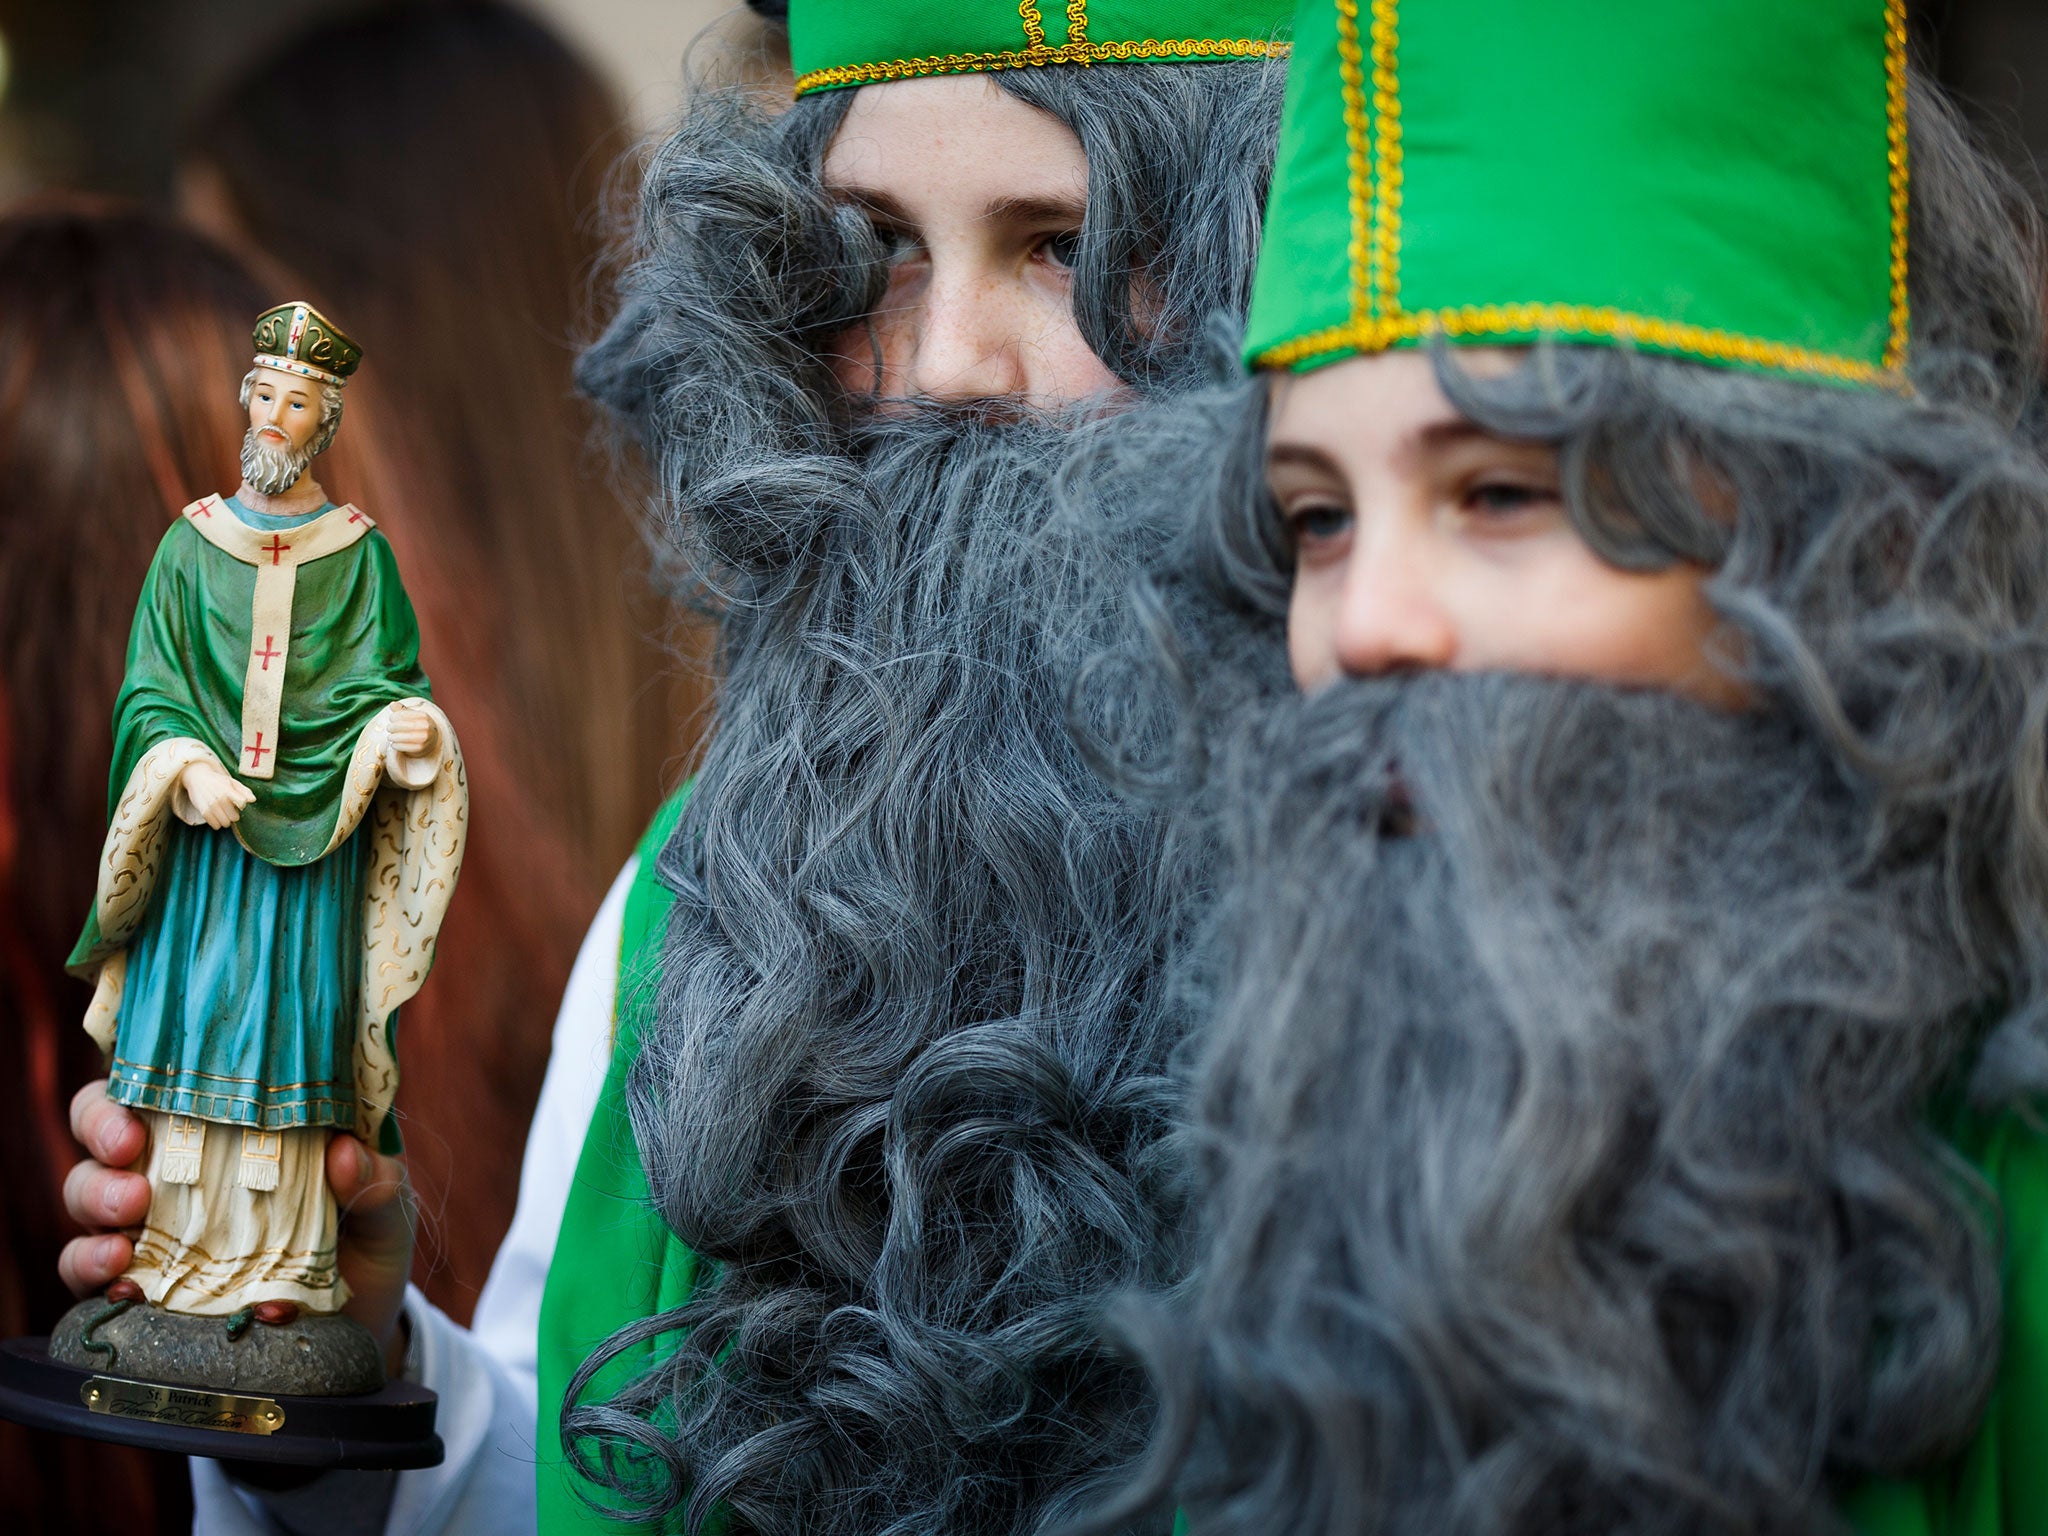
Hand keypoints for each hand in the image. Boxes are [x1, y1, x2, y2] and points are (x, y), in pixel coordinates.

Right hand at [59, 1082, 417, 1377]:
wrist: (357, 1331)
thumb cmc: (368, 1246)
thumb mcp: (388, 1209)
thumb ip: (377, 1182)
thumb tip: (343, 1155)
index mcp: (238, 1124)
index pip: (173, 1077)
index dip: (144, 1072)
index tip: (155, 1091)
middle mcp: (184, 1165)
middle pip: (108, 1123)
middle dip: (101, 1127)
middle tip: (128, 1151)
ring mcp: (155, 1223)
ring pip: (86, 1188)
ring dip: (95, 1195)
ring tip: (129, 1214)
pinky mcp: (138, 1283)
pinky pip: (85, 1267)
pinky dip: (87, 1266)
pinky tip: (115, 1276)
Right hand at [179, 760, 254, 827]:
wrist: (198, 778)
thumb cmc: (218, 782)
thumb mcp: (233, 782)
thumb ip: (245, 791)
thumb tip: (252, 800)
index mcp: (228, 790)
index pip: (242, 802)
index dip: (242, 804)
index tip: (239, 802)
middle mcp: (220, 798)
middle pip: (235, 818)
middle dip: (233, 814)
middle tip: (229, 808)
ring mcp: (211, 806)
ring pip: (225, 823)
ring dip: (225, 820)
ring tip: (222, 812)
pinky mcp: (203, 812)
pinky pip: (216, 826)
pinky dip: (217, 823)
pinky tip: (216, 816)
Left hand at [386, 708, 437, 758]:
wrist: (432, 739)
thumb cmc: (418, 724)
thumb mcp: (412, 715)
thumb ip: (401, 709)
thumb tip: (392, 704)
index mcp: (423, 716)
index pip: (402, 714)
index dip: (393, 717)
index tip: (391, 719)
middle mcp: (425, 726)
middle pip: (402, 725)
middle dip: (392, 727)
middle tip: (389, 729)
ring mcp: (424, 738)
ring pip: (403, 737)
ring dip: (393, 737)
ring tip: (390, 737)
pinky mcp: (421, 748)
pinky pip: (405, 747)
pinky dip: (397, 745)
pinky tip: (394, 744)